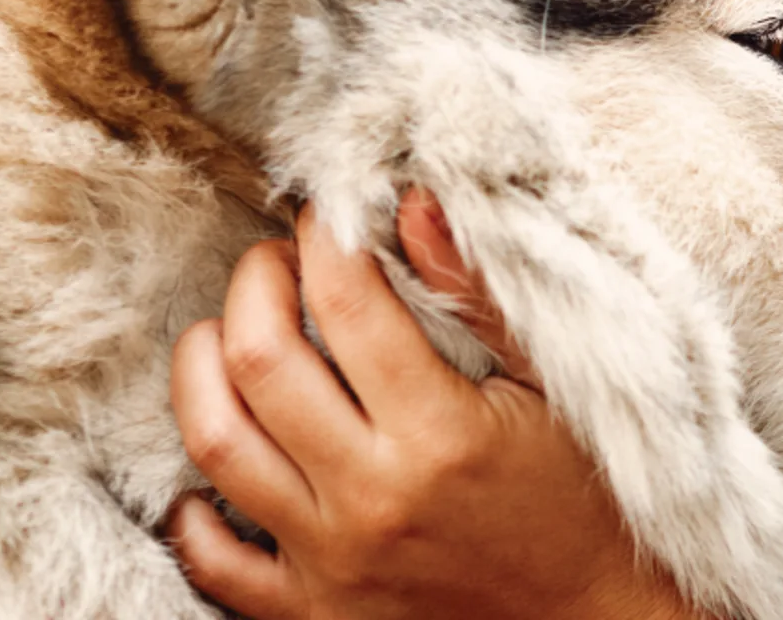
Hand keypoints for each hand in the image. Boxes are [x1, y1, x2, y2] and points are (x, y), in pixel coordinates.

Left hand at [168, 189, 709, 619]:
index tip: (330, 217)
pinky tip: (217, 468)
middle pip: (257, 359)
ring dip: (202, 368)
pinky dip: (194, 512)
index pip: (347, 302)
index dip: (326, 237)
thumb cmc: (588, 500)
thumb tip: (414, 202)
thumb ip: (483, 298)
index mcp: (442, 434)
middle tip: (277, 265)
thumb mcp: (557, 389)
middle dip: (254, 284)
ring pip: (215, 442)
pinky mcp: (315, 611)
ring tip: (229, 337)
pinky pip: (214, 562)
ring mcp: (335, 558)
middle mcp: (374, 497)